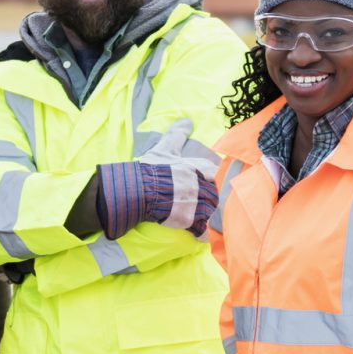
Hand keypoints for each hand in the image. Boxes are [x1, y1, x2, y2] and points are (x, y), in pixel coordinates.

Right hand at [135, 118, 219, 235]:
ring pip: (212, 210)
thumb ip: (177, 135)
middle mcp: (199, 184)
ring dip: (210, 215)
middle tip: (208, 203)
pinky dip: (203, 233)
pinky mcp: (188, 219)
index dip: (216, 178)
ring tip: (206, 218)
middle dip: (213, 198)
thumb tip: (187, 120)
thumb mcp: (163, 149)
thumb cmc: (149, 169)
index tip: (213, 183)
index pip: (217, 172)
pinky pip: (203, 229)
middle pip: (216, 193)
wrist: (136, 190)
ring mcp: (195, 202)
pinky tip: (201, 233)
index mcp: (196, 167)